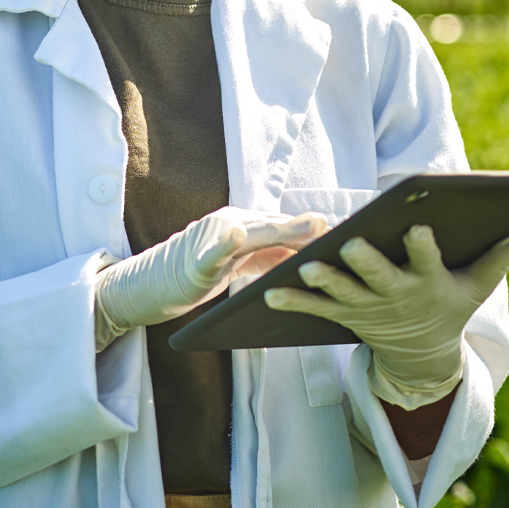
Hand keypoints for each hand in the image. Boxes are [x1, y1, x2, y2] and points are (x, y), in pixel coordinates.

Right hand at [95, 206, 326, 349]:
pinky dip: (224, 242)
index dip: (320, 228)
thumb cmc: (200, 274)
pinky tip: (236, 237)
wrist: (151, 285)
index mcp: (246, 224)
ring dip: (284, 228)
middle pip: (279, 225)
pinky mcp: (194, 257)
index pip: (289, 225)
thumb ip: (270, 255)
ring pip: (255, 232)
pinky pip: (211, 250)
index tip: (357, 227)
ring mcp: (213, 237)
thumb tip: (312, 253)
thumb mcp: (241, 264)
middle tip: (349, 227)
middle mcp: (233, 222)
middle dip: (314, 227)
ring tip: (315, 226)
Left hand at [264, 224, 508, 407]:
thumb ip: (496, 258)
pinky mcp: (344, 315)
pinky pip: (315, 309)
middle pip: (379, 278)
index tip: (417, 226)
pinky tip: (268, 291)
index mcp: (429, 284)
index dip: (422, 247)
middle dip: (365, 263)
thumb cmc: (449, 305)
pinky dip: (292, 300)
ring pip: (343, 293)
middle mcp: (396, 297)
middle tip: (350, 243)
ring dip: (324, 281)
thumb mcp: (475, 287)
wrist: (422, 359)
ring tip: (304, 265)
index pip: (428, 262)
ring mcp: (367, 309)